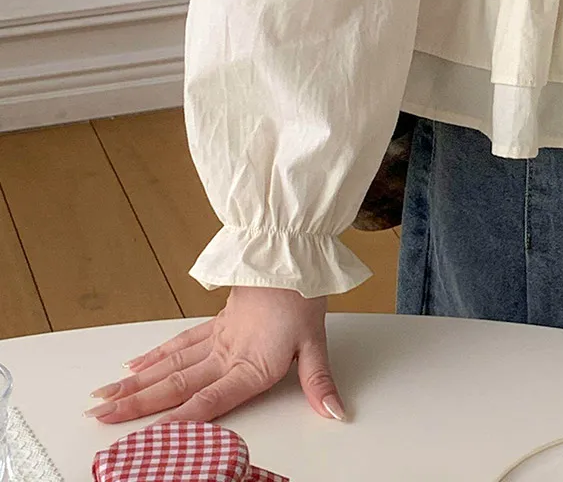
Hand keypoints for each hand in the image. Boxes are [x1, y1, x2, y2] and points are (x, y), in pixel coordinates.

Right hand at [86, 286, 345, 424]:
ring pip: (170, 364)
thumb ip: (319, 382)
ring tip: (104, 397)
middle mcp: (227, 354)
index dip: (177, 422)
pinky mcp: (218, 321)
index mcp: (250, 365)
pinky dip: (156, 355)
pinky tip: (134, 366)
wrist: (293, 252)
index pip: (208, 402)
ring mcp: (218, 337)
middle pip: (176, 384)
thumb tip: (334, 413)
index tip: (144, 438)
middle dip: (136, 404)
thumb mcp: (317, 342)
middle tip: (100, 417)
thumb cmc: (304, 294)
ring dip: (136, 382)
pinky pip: (180, 342)